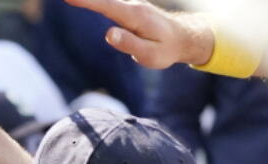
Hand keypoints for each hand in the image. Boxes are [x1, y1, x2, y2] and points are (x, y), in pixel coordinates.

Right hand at [64, 0, 214, 68]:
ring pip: (105, 0)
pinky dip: (94, 0)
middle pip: (102, 0)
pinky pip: (108, 3)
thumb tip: (108, 33)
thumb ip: (129, 44)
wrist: (183, 37)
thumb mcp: (149, 54)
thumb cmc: (165, 49)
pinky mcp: (128, 9)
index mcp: (135, 16)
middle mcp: (132, 6)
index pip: (106, 7)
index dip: (87, 1)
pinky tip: (83, 0)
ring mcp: (130, 6)